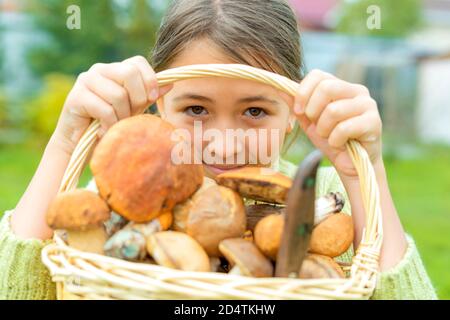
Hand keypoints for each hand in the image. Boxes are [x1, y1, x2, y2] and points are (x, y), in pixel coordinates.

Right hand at [51, 55, 172, 154]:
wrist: (81, 142)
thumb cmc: (110, 122)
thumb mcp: (134, 108)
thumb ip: (149, 95)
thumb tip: (170, 84)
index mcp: (115, 69)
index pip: (138, 62)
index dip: (149, 80)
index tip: (152, 99)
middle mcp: (100, 69)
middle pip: (129, 73)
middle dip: (137, 99)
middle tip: (131, 115)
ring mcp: (86, 81)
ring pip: (118, 94)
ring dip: (122, 116)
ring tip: (116, 124)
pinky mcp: (76, 97)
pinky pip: (105, 110)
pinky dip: (109, 124)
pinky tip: (104, 130)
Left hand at [293, 69, 381, 178]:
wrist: (351, 166)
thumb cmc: (331, 140)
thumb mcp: (309, 122)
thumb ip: (297, 106)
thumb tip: (280, 89)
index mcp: (340, 86)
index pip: (318, 75)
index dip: (303, 92)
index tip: (298, 111)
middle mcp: (357, 90)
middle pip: (326, 88)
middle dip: (313, 112)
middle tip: (317, 126)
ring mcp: (368, 105)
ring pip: (333, 110)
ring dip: (324, 130)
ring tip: (330, 137)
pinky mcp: (374, 122)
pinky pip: (344, 128)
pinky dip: (335, 140)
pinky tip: (340, 144)